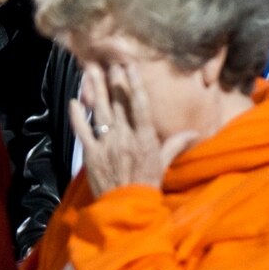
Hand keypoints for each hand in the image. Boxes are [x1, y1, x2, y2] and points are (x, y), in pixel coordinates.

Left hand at [71, 63, 195, 195]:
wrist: (127, 207)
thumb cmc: (147, 184)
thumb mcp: (163, 163)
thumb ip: (175, 144)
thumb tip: (194, 133)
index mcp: (144, 138)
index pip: (139, 105)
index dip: (134, 84)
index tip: (129, 66)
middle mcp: (125, 138)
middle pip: (118, 104)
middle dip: (112, 81)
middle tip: (107, 61)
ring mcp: (106, 145)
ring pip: (100, 112)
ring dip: (94, 90)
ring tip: (90, 71)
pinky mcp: (91, 155)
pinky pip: (82, 131)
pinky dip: (77, 116)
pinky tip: (74, 101)